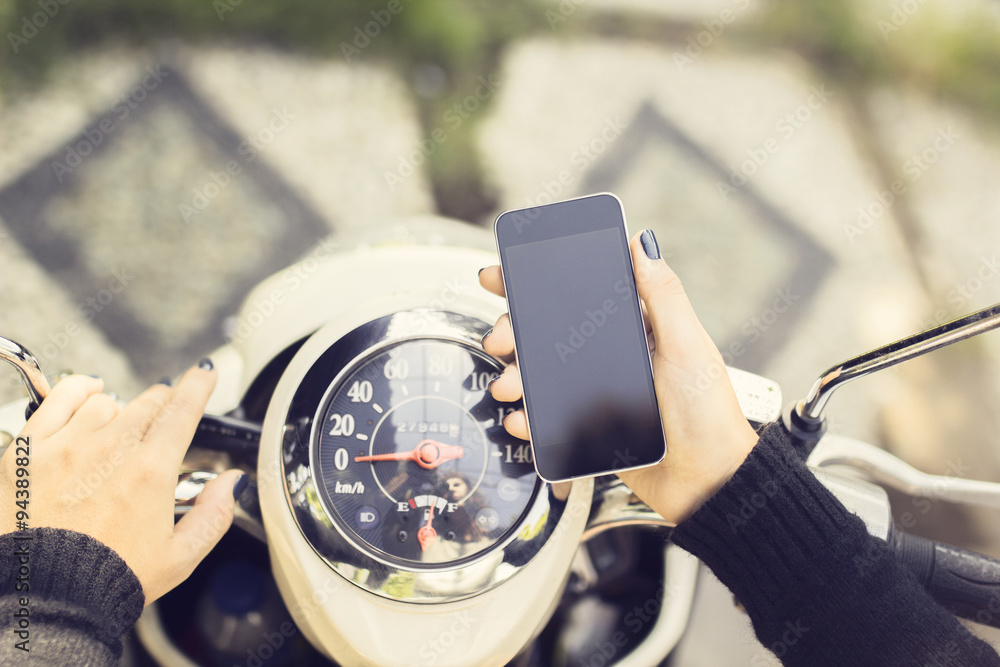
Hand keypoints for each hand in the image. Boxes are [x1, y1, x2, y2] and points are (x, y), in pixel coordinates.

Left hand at [0, 362, 244, 604]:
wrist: (42, 598)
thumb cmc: (107, 579)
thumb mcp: (179, 558)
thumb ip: (214, 515)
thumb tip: (232, 483)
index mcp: (150, 472)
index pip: (182, 411)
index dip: (198, 385)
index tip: (203, 373)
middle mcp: (110, 449)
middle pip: (147, 403)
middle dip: (163, 403)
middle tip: (164, 416)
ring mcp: (67, 445)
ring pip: (106, 403)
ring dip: (120, 411)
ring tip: (119, 429)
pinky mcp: (28, 451)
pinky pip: (58, 400)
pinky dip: (77, 391)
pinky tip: (87, 395)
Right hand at [480, 230, 758, 523]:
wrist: (706, 482)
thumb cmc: (708, 413)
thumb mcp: (688, 346)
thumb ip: (664, 296)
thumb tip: (642, 244)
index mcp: (631, 329)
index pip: (577, 296)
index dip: (538, 285)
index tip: (503, 277)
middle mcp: (608, 358)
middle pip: (546, 334)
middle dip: (513, 331)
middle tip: (499, 338)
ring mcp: (594, 393)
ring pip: (540, 376)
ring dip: (514, 376)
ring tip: (508, 385)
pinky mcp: (587, 429)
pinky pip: (546, 419)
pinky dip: (527, 418)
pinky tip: (522, 419)